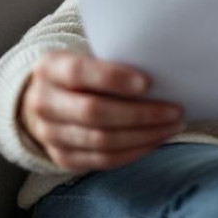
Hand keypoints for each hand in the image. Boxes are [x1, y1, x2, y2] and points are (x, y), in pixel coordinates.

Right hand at [18, 50, 183, 172]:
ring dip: (144, 135)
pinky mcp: (62, 158)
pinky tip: (156, 140)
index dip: (113, 78)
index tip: (148, 83)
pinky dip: (134, 151)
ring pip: (101, 140)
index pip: (78, 73)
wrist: (47, 99)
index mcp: (49, 68)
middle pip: (93, 112)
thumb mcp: (88, 57)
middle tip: (174, 110)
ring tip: (173, 125)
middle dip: (140, 113)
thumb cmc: (82, 73)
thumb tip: (161, 75)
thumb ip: (115, 63)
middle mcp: (43, 103)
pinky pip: (103, 160)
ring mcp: (49, 134)